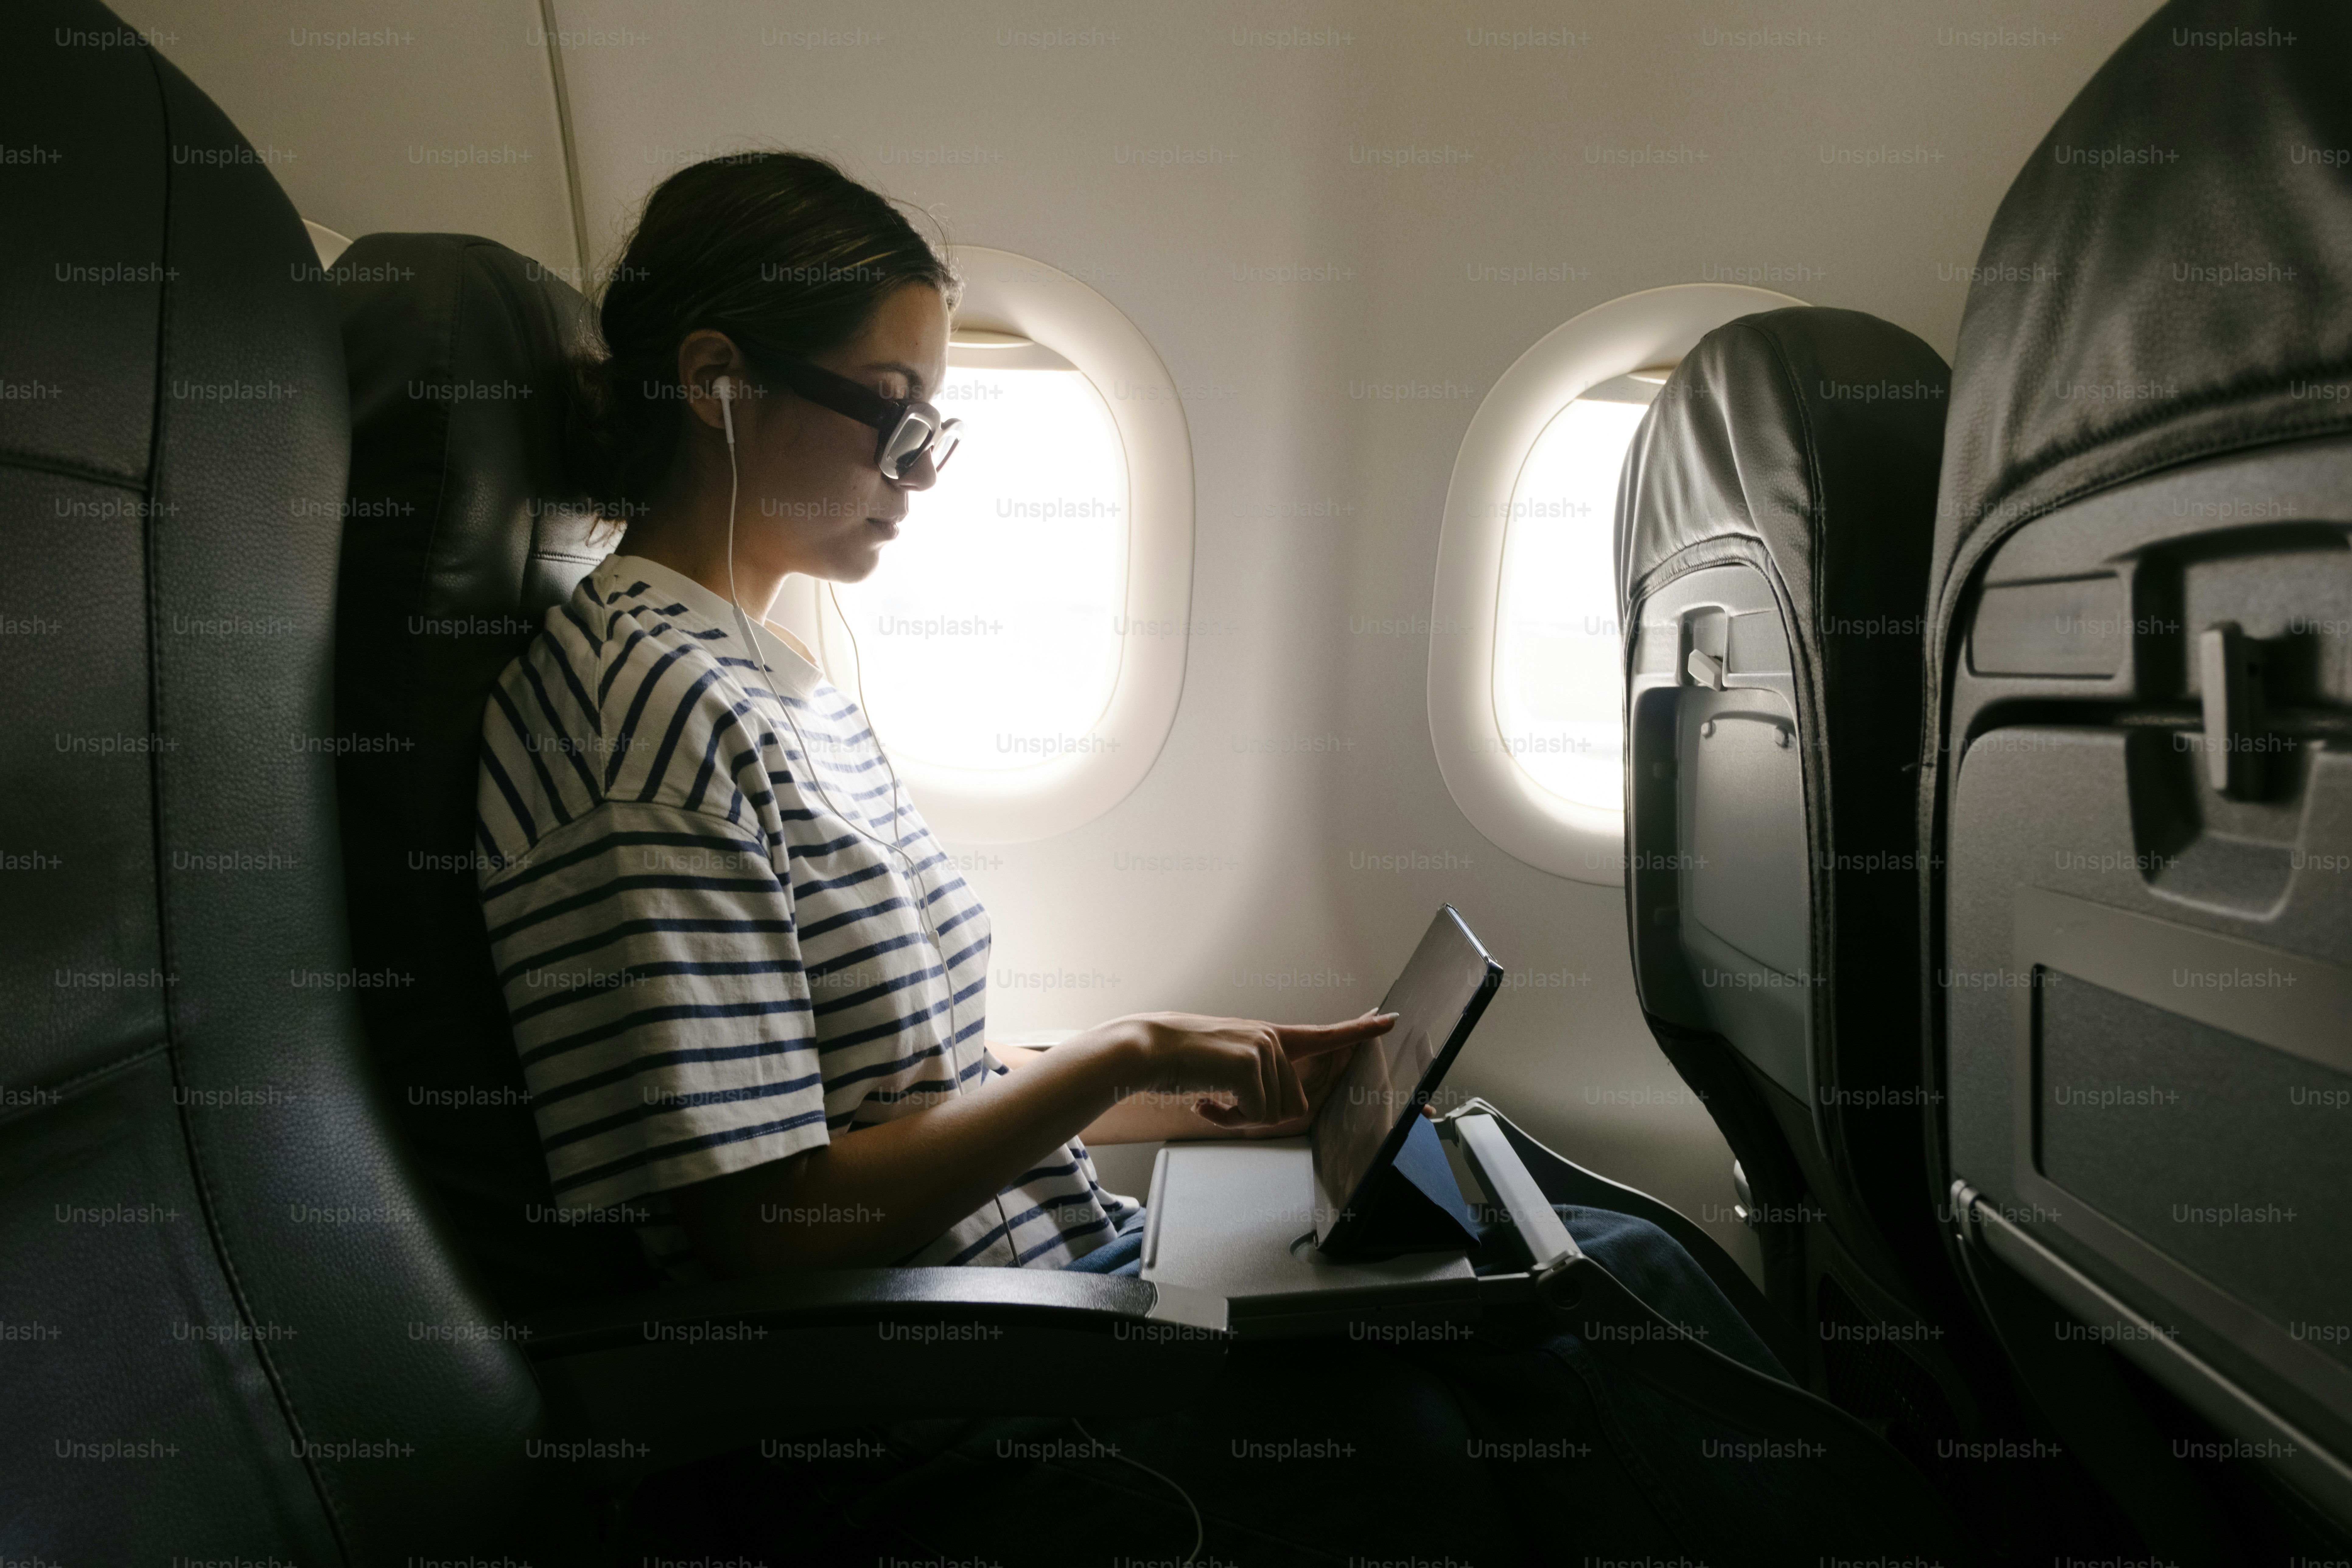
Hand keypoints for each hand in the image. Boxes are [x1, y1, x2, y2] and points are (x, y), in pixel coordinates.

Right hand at [1106, 1009, 1395, 1137]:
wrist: (1147, 1050)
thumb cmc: (1184, 1062)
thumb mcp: (1229, 1065)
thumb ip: (1259, 1078)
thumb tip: (1279, 1108)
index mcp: (1271, 1038)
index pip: (1324, 1035)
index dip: (1359, 1032)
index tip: (1389, 1021)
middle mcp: (1273, 1039)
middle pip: (1292, 1106)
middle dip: (1258, 1117)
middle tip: (1222, 1104)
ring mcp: (1263, 1048)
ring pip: (1273, 1113)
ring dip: (1239, 1118)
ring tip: (1211, 1098)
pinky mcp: (1249, 1063)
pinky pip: (1254, 1114)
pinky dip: (1228, 1118)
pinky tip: (1205, 1100)